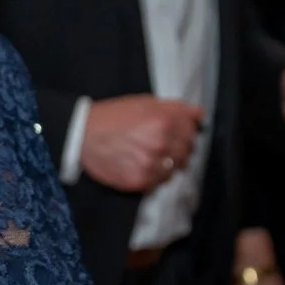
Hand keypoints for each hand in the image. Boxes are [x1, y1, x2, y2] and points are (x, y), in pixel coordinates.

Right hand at [79, 95, 203, 193]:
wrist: (84, 134)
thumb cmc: (114, 116)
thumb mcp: (145, 102)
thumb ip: (176, 108)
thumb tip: (200, 114)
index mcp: (164, 122)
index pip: (192, 132)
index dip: (185, 131)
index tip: (175, 131)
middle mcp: (160, 144)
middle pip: (187, 152)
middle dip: (178, 147)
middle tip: (161, 143)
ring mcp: (150, 165)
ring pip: (175, 169)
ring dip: (167, 163)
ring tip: (149, 154)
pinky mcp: (139, 181)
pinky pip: (159, 182)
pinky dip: (155, 175)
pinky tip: (141, 164)